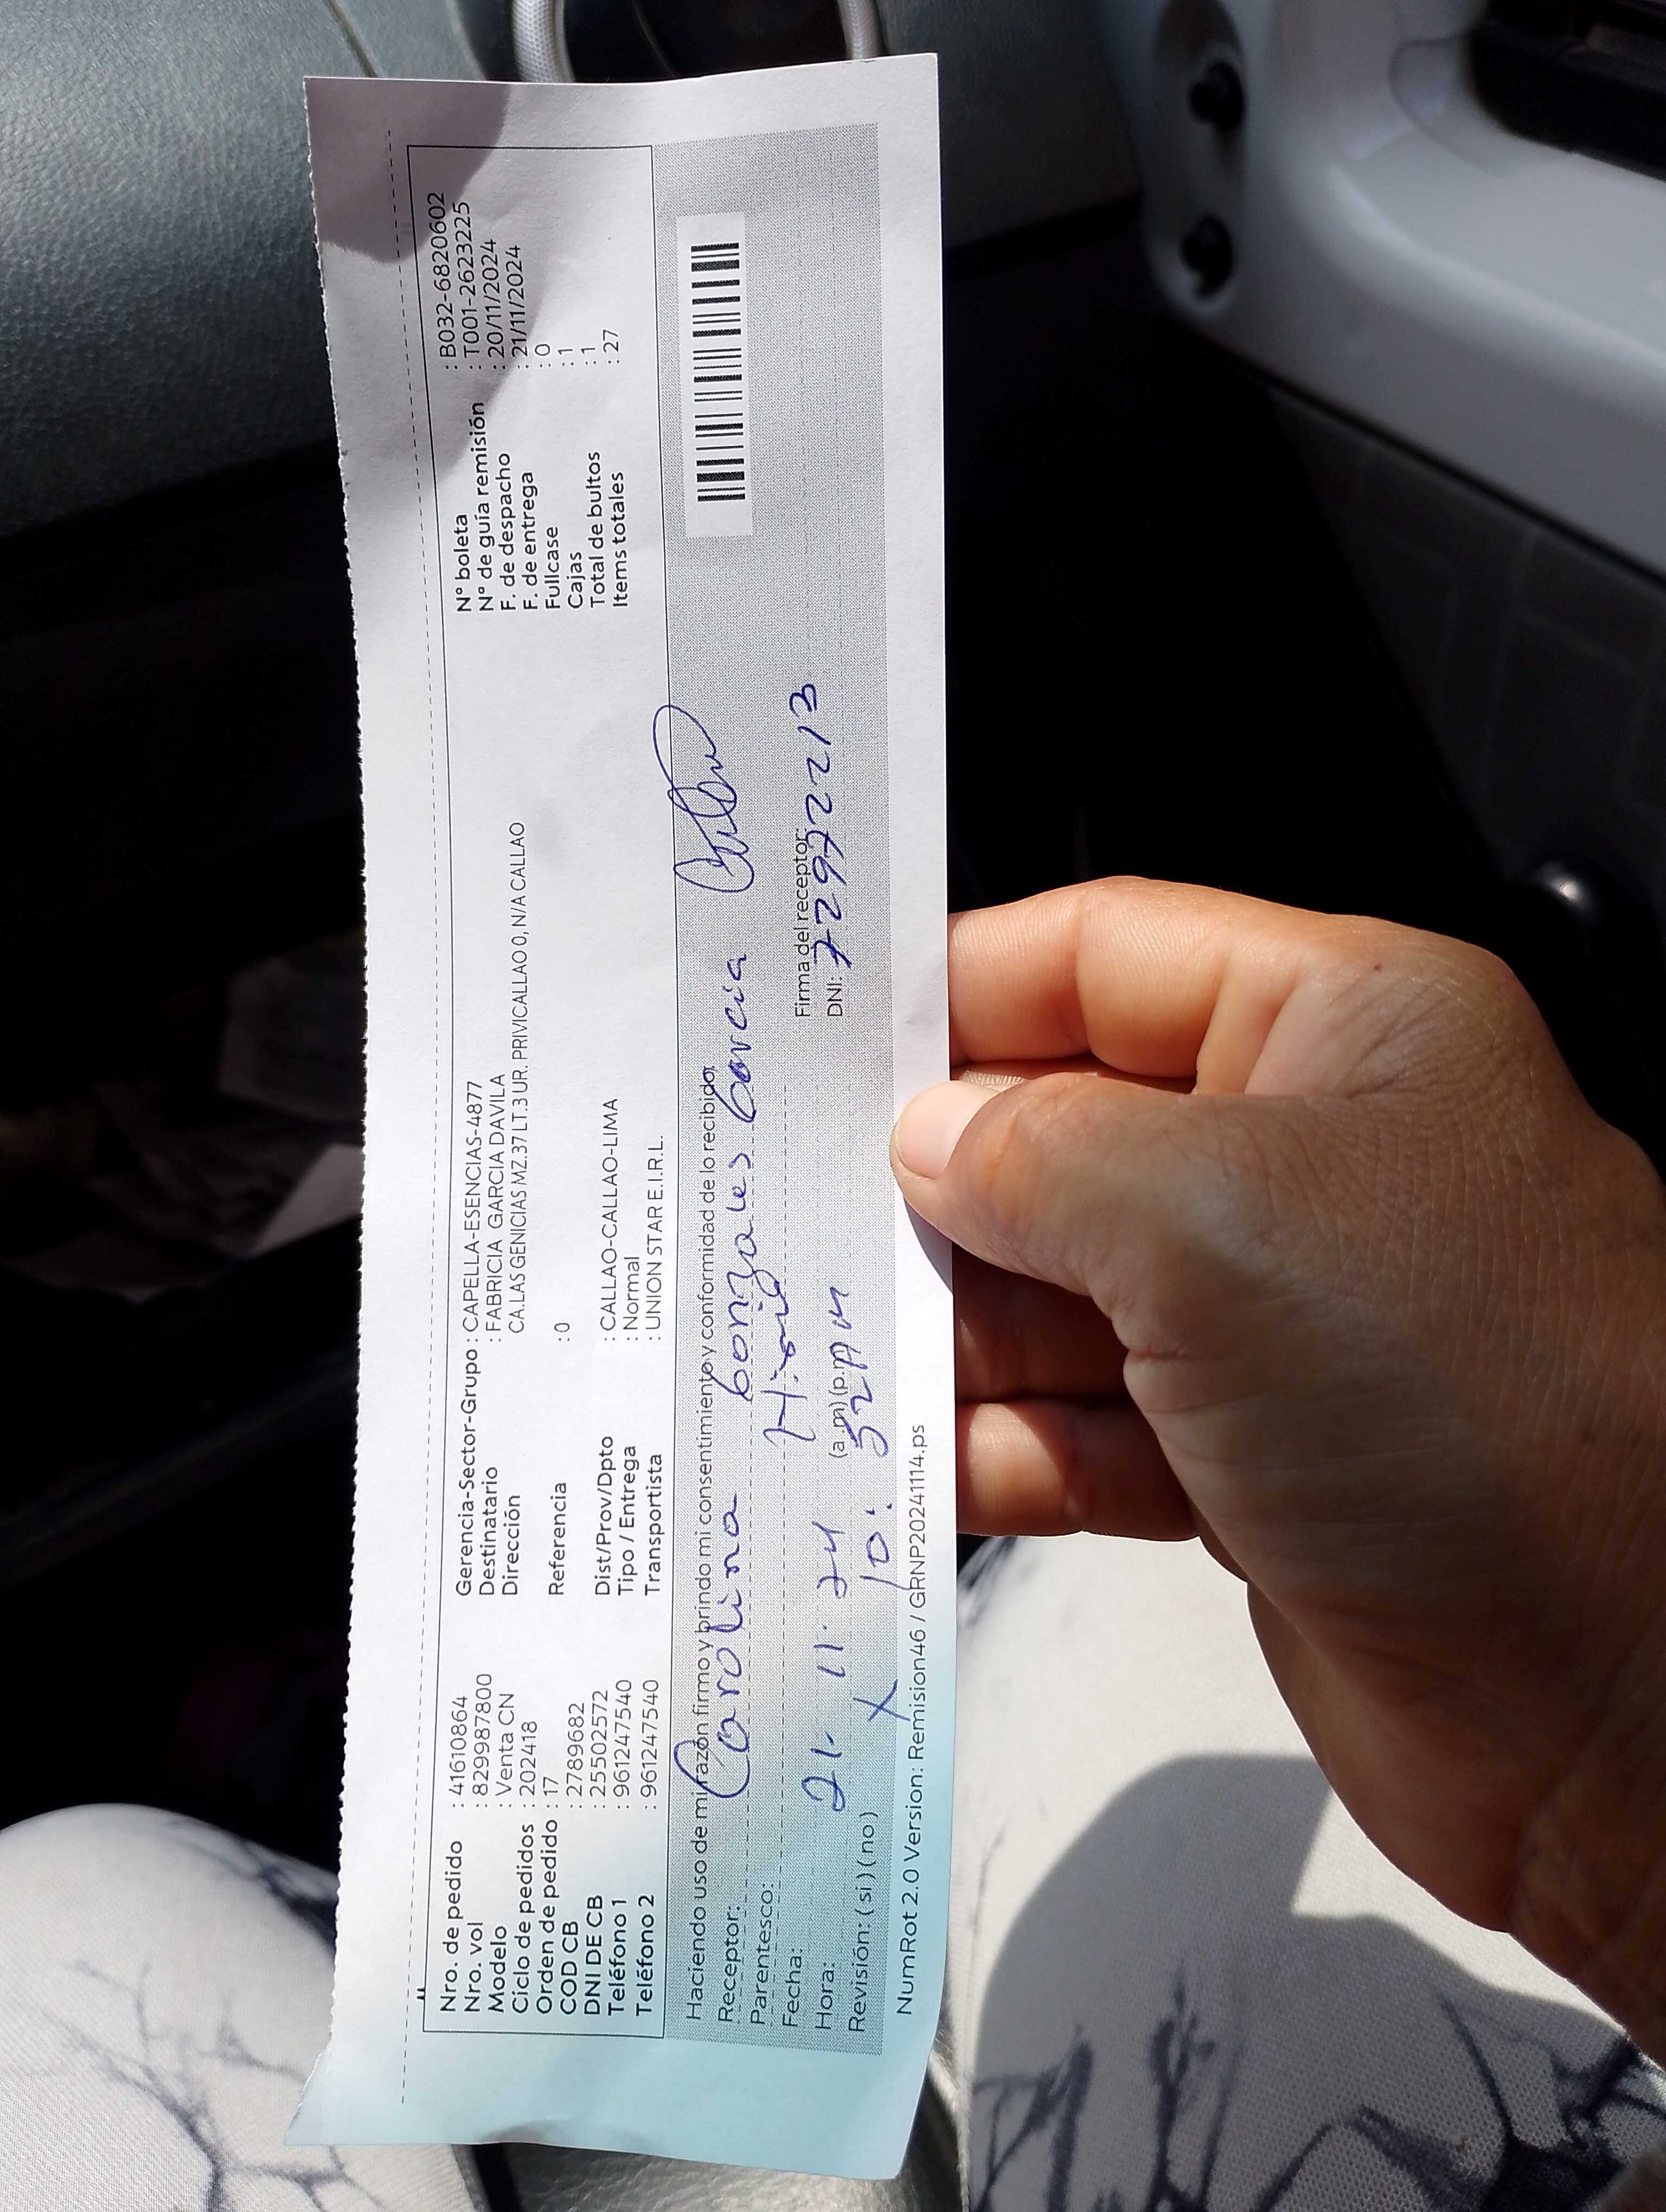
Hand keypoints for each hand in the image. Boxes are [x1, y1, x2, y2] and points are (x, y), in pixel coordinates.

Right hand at [892, 879, 1665, 2053]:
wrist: (1619, 1699)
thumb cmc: (1493, 1420)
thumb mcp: (1217, 1221)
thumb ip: (1044, 1154)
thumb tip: (936, 1137)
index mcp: (1348, 1032)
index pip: (1109, 953)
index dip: (962, 992)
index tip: (825, 1045)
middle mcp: (1317, 1165)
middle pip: (1070, 1131)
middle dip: (943, 1186)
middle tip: (803, 1220)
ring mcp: (1287, 1322)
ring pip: (1066, 1292)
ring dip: (957, 1334)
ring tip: (839, 1353)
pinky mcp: (1259, 1465)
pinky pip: (1091, 1429)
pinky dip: (1008, 1448)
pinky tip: (931, 1465)